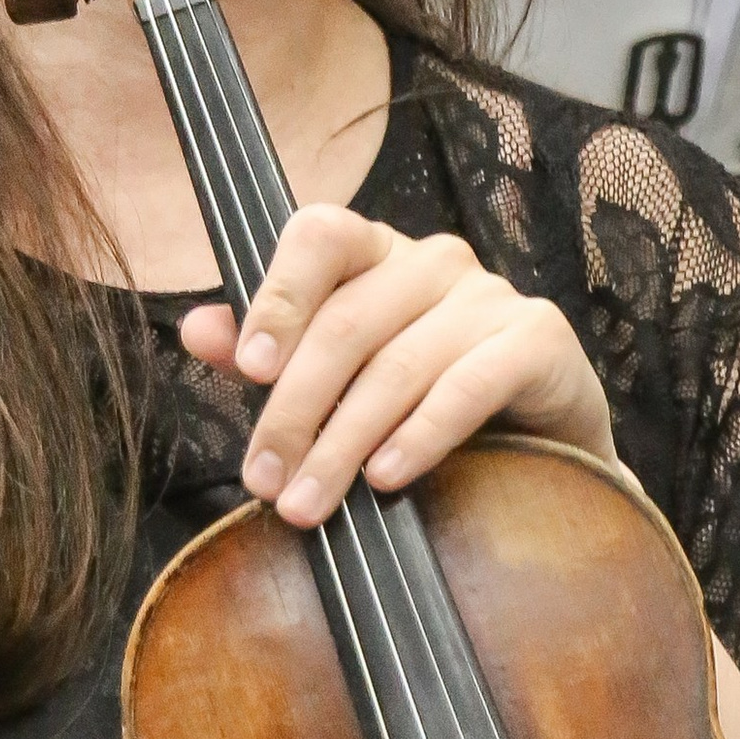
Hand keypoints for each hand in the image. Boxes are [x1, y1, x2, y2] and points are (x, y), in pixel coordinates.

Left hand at [177, 204, 616, 526]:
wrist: (542, 439)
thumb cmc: (423, 399)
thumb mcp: (338, 377)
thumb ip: (269, 352)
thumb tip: (198, 330)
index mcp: (376, 253)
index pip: (320, 237)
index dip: (279, 298)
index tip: (248, 372)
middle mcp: (433, 261)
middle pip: (348, 322)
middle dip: (295, 410)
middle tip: (264, 481)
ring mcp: (490, 296)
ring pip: (399, 365)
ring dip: (344, 443)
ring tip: (310, 502)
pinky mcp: (538, 338)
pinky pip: (468, 386)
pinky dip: (421, 436)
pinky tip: (386, 477)